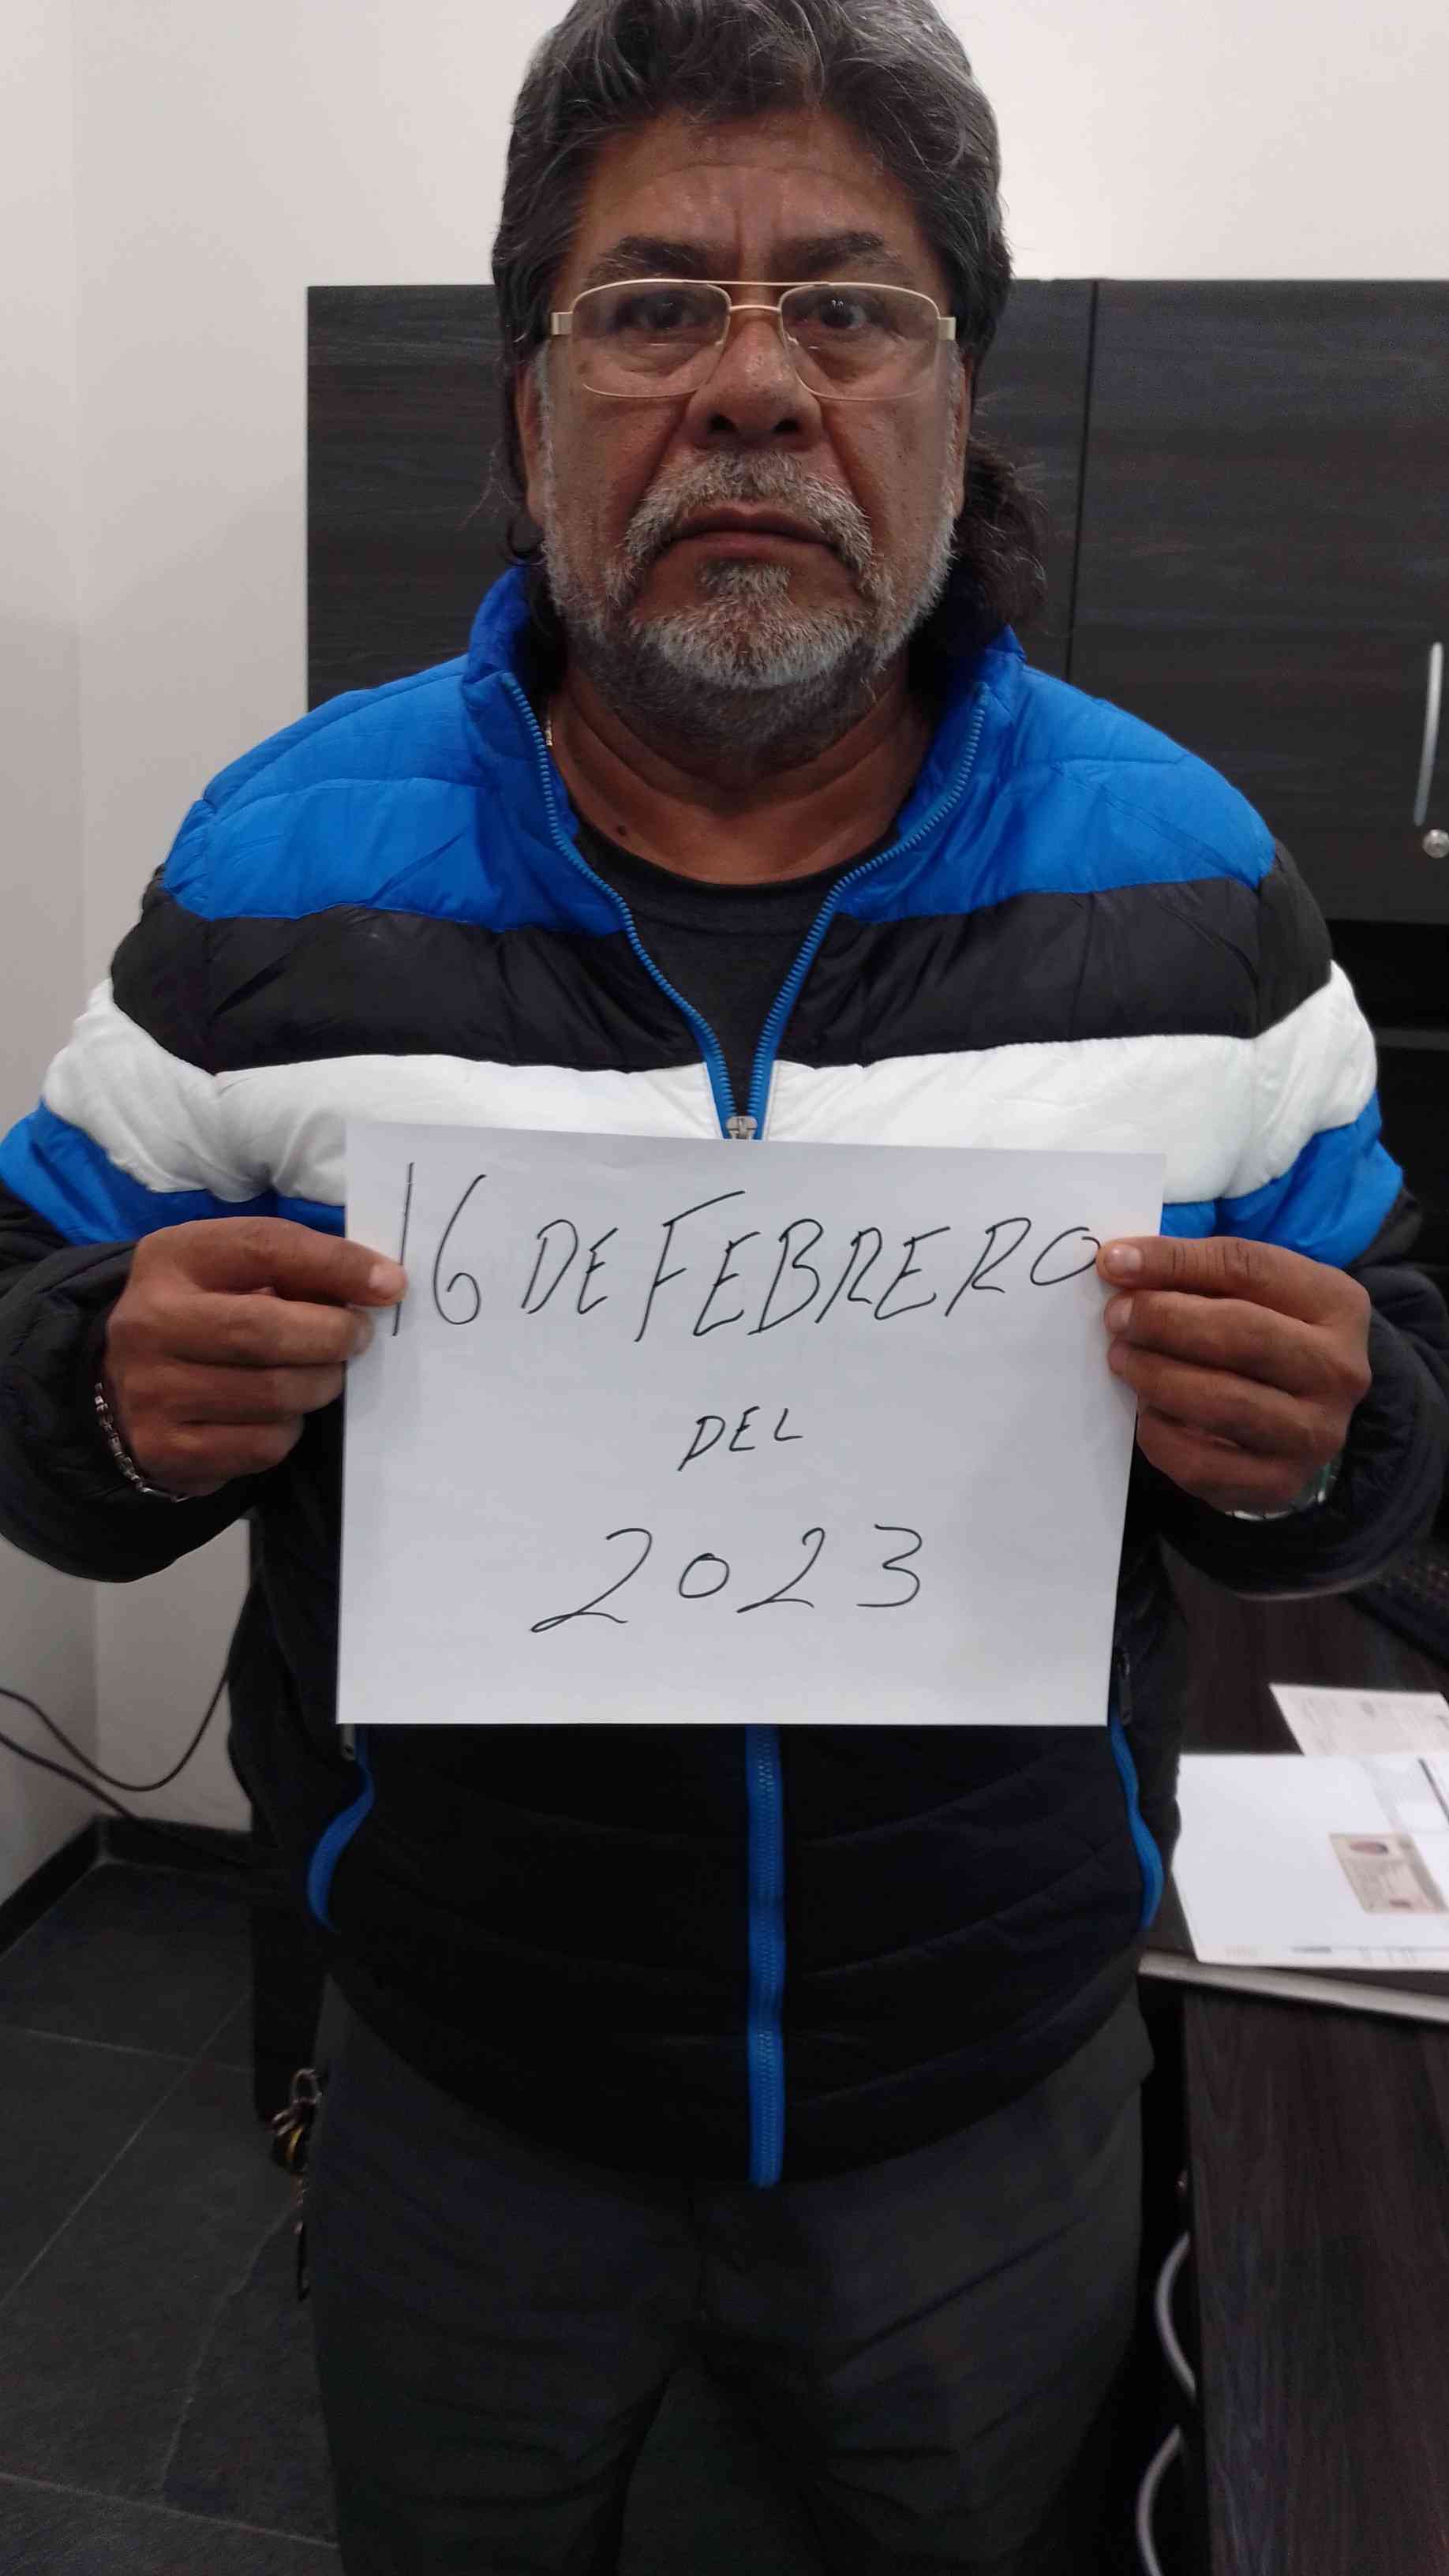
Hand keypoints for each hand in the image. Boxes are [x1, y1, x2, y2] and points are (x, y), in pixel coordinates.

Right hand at [101, 1217, 407, 1497]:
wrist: (129, 1382)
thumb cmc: (206, 1312)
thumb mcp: (236, 1269)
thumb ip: (300, 1265)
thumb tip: (383, 1283)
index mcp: (171, 1258)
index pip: (265, 1248)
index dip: (335, 1265)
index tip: (389, 1284)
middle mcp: (149, 1324)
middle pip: (267, 1332)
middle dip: (332, 1337)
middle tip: (357, 1338)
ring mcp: (151, 1392)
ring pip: (273, 1395)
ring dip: (317, 1386)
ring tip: (318, 1374)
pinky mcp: (167, 1450)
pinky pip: (263, 1445)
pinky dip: (288, 1430)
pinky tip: (277, 1413)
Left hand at [1096, 1235, 1371, 1514]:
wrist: (1299, 1419)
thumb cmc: (1263, 1336)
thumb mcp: (1247, 1291)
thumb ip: (1189, 1270)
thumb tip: (1118, 1263)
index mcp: (1337, 1303)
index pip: (1249, 1268)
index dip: (1174, 1262)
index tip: (1115, 1263)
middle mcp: (1339, 1371)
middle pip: (1243, 1334)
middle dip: (1165, 1322)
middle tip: (1117, 1318)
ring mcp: (1314, 1435)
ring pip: (1224, 1403)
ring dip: (1156, 1377)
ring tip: (1124, 1359)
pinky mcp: (1279, 1484)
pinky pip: (1202, 1463)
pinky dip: (1160, 1435)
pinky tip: (1148, 1411)